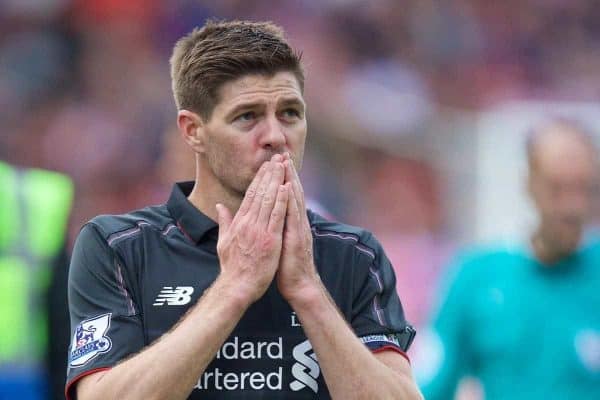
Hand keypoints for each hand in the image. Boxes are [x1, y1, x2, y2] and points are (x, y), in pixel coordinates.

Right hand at [215, 154, 288, 303]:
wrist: (237, 287)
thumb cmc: (232, 268)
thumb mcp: (223, 242)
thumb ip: (224, 222)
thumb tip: (220, 206)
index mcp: (239, 223)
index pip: (250, 195)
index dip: (258, 179)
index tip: (265, 166)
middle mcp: (248, 223)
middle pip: (260, 193)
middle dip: (269, 174)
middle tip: (276, 158)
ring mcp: (259, 230)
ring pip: (269, 200)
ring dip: (276, 181)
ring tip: (283, 166)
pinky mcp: (270, 240)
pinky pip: (277, 216)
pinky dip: (282, 201)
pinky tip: (286, 187)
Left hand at [276, 153, 320, 302]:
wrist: (299, 285)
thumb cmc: (287, 267)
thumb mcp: (278, 243)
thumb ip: (274, 227)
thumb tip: (267, 216)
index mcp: (291, 223)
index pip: (285, 196)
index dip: (281, 179)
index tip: (275, 162)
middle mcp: (297, 222)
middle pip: (292, 192)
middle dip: (287, 173)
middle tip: (282, 154)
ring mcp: (299, 228)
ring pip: (294, 200)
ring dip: (290, 181)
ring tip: (286, 164)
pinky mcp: (297, 237)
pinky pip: (294, 216)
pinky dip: (291, 201)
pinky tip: (288, 188)